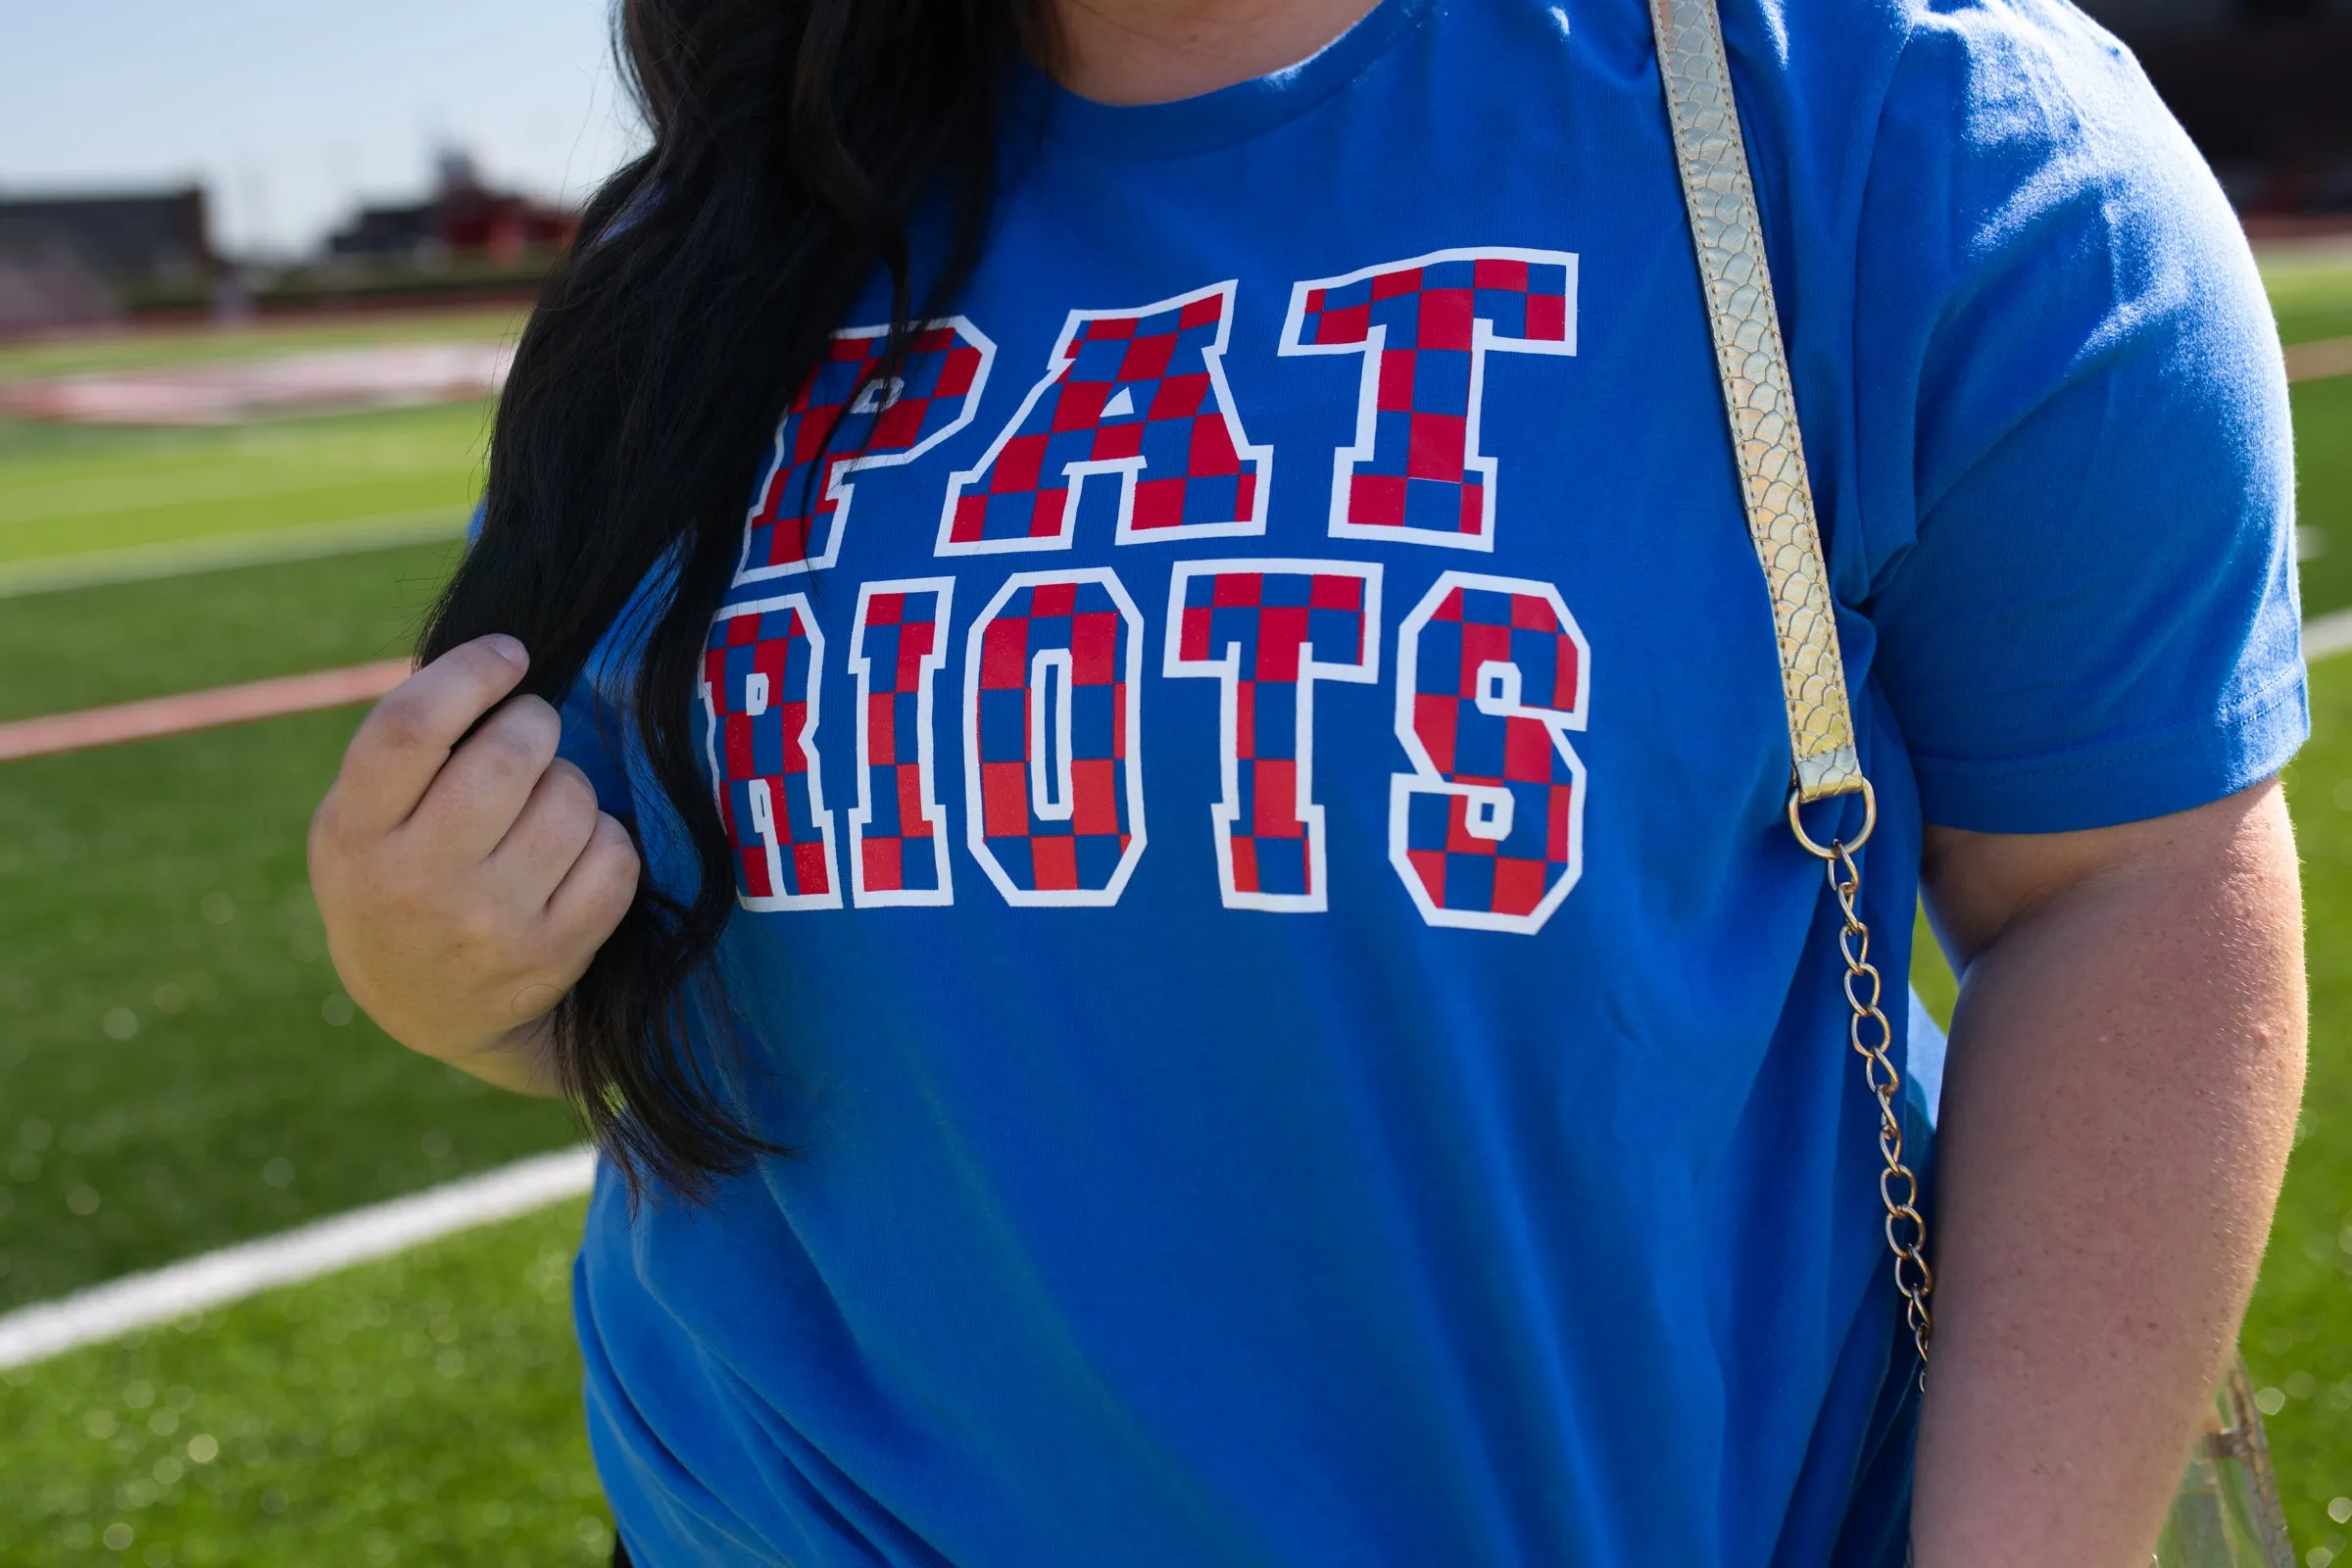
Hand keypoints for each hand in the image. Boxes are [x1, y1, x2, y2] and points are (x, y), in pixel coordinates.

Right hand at [307, 635, 640, 1095]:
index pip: (409, 728)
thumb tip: (502, 660)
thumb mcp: (360, 820)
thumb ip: (405, 750)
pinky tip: (574, 851)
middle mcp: (416, 881)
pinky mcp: (551, 954)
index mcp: (354, 833)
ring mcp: (488, 924)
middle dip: (535, 723)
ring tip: (543, 803)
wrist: (426, 1007)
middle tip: (530, 731)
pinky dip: (606, 838)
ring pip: (571, 800)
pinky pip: (615, 856)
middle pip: (508, 756)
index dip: (470, 672)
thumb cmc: (397, 876)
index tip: (509, 653)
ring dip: (570, 783)